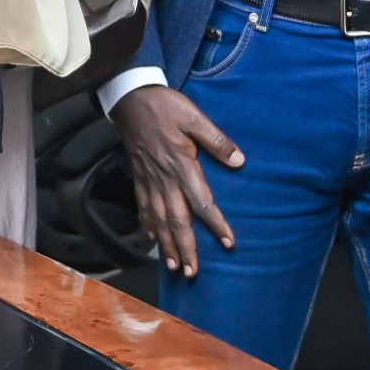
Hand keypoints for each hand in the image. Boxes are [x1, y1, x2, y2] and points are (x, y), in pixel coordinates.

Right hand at [110, 83, 244, 277]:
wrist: (129, 97)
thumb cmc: (163, 105)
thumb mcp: (194, 117)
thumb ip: (217, 140)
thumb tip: (240, 162)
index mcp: (181, 165)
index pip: (202, 203)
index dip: (217, 225)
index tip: (229, 243)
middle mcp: (164, 179)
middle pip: (177, 220)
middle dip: (186, 248)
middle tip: (193, 272)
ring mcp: (149, 179)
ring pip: (158, 219)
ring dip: (167, 245)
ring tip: (175, 266)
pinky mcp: (139, 176)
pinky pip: (143, 206)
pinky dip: (148, 226)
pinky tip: (153, 239)